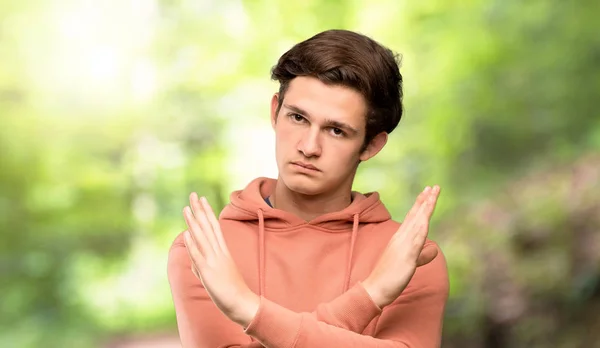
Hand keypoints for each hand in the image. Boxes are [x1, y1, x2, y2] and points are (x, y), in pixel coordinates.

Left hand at [182, 192, 259, 326]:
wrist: (242, 303)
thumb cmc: (231, 291)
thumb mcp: (214, 275)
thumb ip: (202, 265)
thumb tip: (192, 261)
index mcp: (223, 251)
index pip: (213, 227)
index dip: (206, 212)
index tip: (201, 199)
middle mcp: (219, 252)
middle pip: (207, 227)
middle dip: (199, 210)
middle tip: (193, 194)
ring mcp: (214, 261)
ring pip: (202, 237)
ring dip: (194, 222)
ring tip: (186, 208)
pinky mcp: (209, 272)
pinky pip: (199, 255)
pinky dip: (192, 243)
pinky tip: (187, 232)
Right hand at [363, 186, 440, 307]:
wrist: (374, 289)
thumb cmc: (390, 277)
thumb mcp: (410, 263)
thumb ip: (422, 255)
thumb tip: (434, 250)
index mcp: (400, 239)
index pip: (412, 218)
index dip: (421, 205)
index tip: (428, 192)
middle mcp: (401, 238)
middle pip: (415, 216)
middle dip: (425, 200)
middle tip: (434, 186)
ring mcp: (403, 246)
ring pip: (417, 223)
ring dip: (425, 208)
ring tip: (432, 194)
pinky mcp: (406, 256)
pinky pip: (416, 239)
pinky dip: (421, 227)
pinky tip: (427, 218)